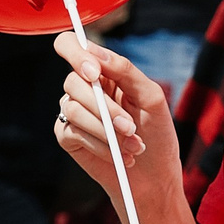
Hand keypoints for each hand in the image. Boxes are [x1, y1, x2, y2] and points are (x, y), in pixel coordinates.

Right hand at [50, 35, 180, 204]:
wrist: (153, 178)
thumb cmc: (156, 135)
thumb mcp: (151, 98)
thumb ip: (125, 71)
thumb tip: (96, 54)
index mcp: (103, 71)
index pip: (72, 46)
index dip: (76, 54)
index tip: (94, 73)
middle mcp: (83, 88)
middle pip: (73, 81)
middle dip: (105, 108)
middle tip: (129, 127)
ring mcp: (72, 111)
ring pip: (73, 108)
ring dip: (106, 130)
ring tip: (132, 145)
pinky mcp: (66, 136)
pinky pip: (73, 132)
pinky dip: (100, 145)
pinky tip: (119, 155)